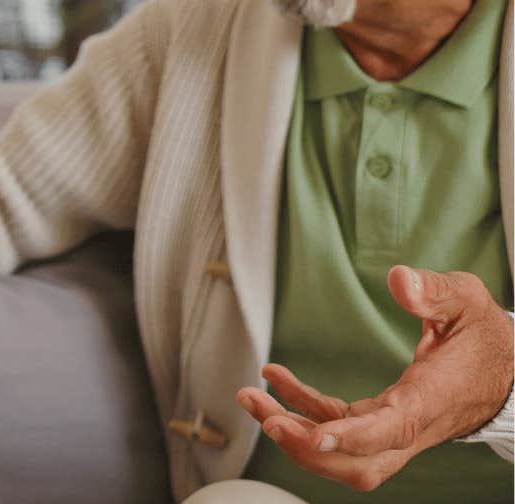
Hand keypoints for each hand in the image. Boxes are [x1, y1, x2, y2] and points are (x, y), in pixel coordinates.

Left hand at [234, 265, 514, 491]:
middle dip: (307, 448)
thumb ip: (435, 291)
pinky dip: (304, 408)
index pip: (389, 432)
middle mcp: (411, 427)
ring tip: (251, 398)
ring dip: (294, 432)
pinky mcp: (381, 421)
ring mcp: (394, 430)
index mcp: (430, 400)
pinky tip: (275, 379)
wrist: (507, 370)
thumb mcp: (467, 303)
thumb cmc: (484, 335)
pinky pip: (337, 425)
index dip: (350, 438)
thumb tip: (400, 279)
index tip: (312, 433)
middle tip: (265, 416)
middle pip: (359, 463)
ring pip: (342, 453)